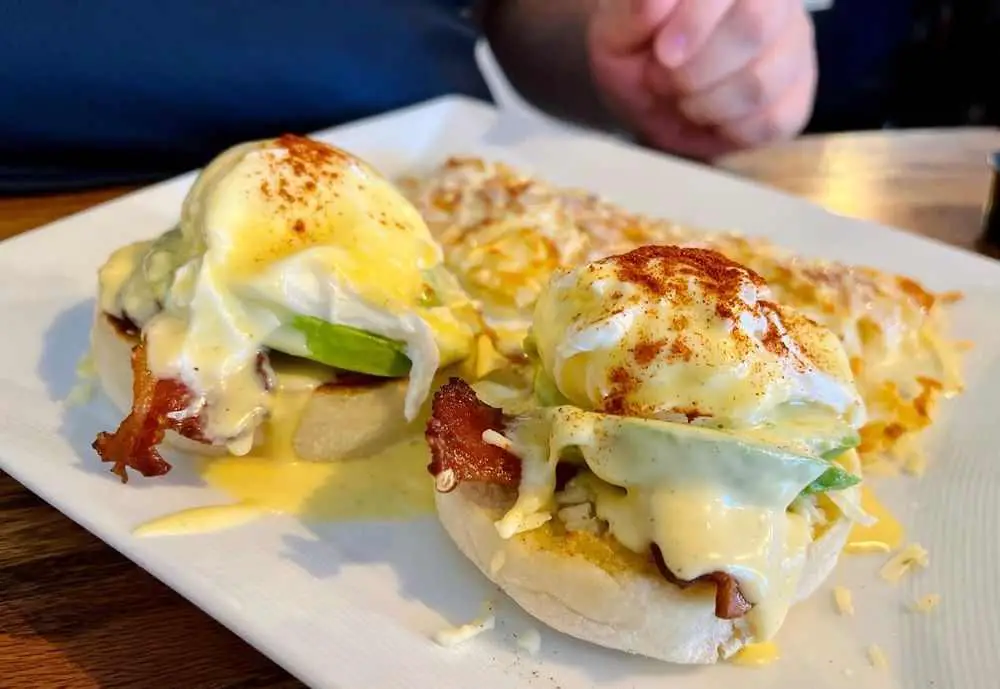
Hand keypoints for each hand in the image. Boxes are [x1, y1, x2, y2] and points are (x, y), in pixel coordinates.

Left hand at [588, 0, 817, 159]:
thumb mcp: (616, 32)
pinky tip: (710, 118)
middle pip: (756, 26)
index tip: (664, 54)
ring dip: (707, 103)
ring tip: (683, 98)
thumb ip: (632, 13)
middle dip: (696, 69)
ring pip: (764, 81)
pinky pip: (775, 120)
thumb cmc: (636, 52)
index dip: (699, 19)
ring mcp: (794, 45)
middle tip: (664, 80)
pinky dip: (730, 130)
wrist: (650, 89)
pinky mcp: (799, 94)